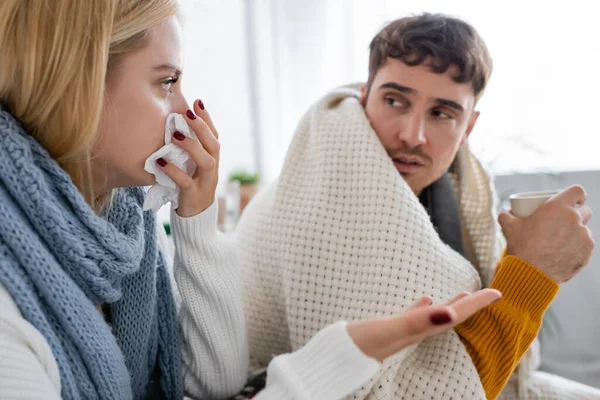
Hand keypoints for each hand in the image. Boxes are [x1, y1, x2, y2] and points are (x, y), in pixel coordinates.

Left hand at [157, 99, 219, 216]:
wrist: (196, 219)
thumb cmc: (189, 187)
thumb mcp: (191, 167)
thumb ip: (187, 151)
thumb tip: (171, 126)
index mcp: (212, 160)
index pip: (214, 136)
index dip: (208, 119)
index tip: (197, 101)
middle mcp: (212, 170)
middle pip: (214, 145)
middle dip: (203, 127)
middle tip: (188, 112)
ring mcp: (205, 183)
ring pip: (207, 161)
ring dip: (192, 146)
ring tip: (175, 135)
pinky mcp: (194, 196)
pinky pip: (186, 182)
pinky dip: (173, 171)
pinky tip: (160, 162)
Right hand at [346, 289, 500, 361]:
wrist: (338, 357)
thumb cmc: (361, 345)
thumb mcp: (391, 330)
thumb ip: (419, 321)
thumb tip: (450, 314)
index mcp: (420, 329)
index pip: (455, 314)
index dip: (477, 303)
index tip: (498, 292)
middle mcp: (416, 331)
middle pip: (451, 316)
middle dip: (471, 304)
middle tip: (490, 294)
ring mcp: (403, 331)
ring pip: (435, 316)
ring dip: (450, 305)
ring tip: (464, 294)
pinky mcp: (389, 328)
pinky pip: (414, 315)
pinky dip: (423, 307)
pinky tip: (425, 299)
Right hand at [499, 185, 593, 282]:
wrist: (531, 272)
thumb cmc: (521, 246)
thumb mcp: (509, 226)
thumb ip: (506, 214)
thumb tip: (506, 211)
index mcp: (558, 207)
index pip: (577, 192)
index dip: (576, 195)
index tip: (573, 201)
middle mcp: (575, 219)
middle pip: (585, 211)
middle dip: (577, 214)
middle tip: (564, 222)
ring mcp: (584, 236)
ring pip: (585, 230)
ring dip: (576, 232)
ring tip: (561, 241)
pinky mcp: (587, 252)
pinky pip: (585, 246)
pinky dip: (577, 248)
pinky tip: (564, 253)